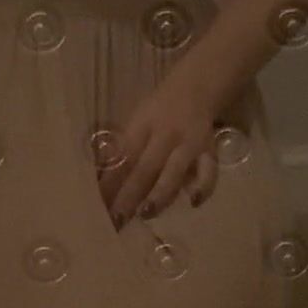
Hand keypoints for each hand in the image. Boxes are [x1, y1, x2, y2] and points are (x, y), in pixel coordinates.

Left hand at [99, 71, 218, 225]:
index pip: (122, 158)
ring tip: (146, 213)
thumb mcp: (136, 120)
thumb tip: (99, 179)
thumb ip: (122, 146)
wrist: (197, 86)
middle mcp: (165, 136)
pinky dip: (204, 187)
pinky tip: (193, 202)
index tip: (97, 206)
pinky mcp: (210, 151)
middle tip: (116, 221)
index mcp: (142, 126)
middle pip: (144, 169)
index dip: (109, 182)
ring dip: (160, 194)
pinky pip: (209, 171)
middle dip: (129, 196)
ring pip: (174, 172)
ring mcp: (189, 144)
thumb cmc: (158, 109)